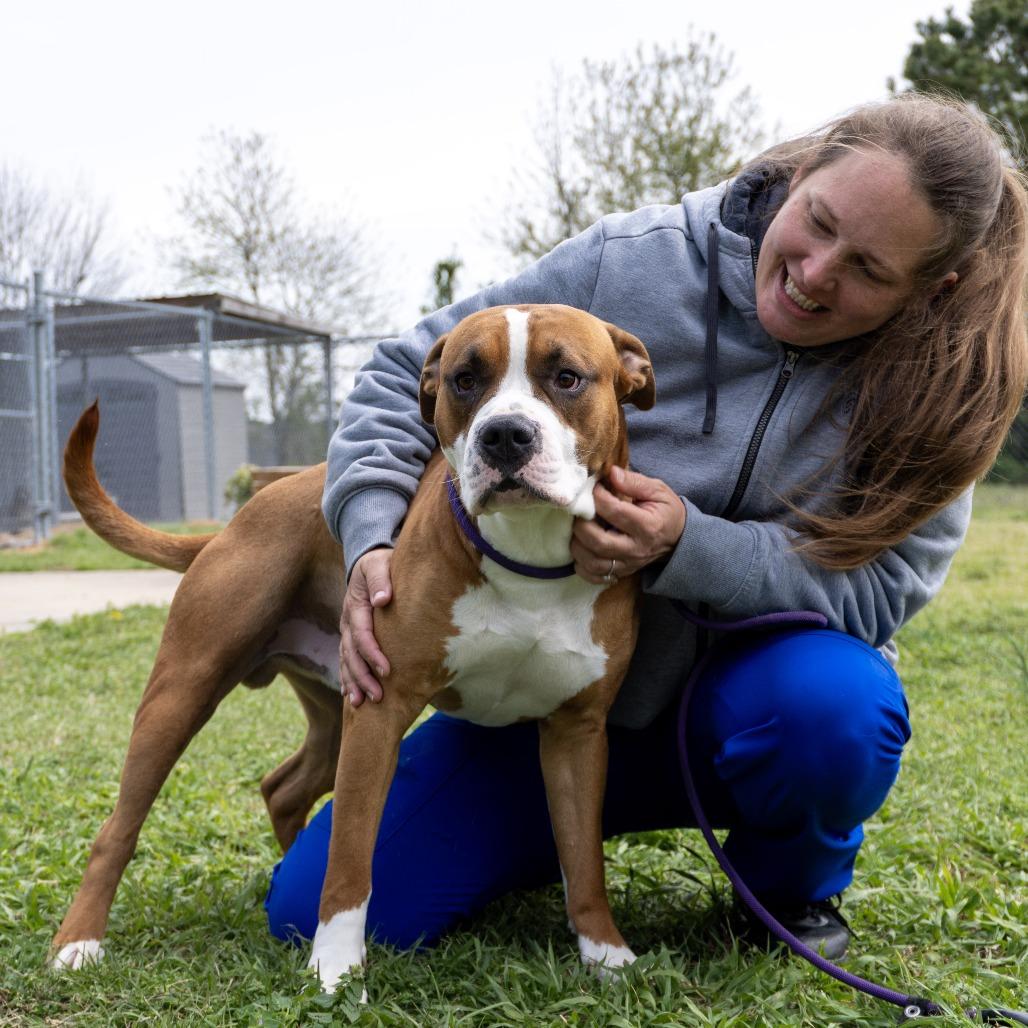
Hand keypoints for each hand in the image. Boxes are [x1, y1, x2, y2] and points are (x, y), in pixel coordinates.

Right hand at [340, 548, 393, 705]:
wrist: (367, 562)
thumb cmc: (379, 563)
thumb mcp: (379, 564)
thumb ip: (381, 579)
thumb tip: (383, 599)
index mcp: (355, 606)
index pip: (362, 635)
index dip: (372, 654)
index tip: (387, 671)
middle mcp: (347, 621)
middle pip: (351, 654)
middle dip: (363, 676)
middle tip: (377, 697)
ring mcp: (346, 630)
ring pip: (346, 661)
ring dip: (353, 682)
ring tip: (361, 703)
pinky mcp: (350, 636)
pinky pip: (346, 660)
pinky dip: (347, 678)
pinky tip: (351, 696)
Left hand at [571, 465, 685, 584]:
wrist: (677, 539)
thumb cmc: (665, 511)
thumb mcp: (657, 491)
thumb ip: (634, 481)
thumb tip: (611, 472)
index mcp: (648, 526)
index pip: (615, 511)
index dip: (598, 497)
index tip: (593, 487)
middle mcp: (636, 549)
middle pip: (599, 542)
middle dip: (581, 524)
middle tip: (579, 511)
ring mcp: (628, 564)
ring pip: (593, 562)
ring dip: (577, 546)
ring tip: (578, 529)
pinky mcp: (621, 573)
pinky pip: (594, 576)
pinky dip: (582, 565)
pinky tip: (582, 549)